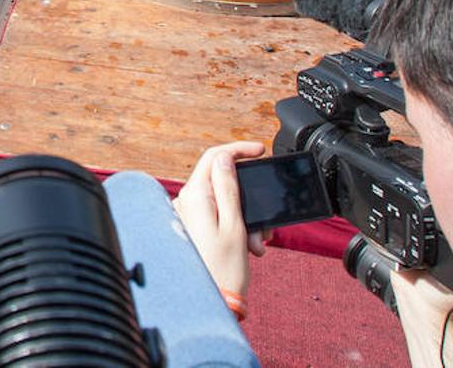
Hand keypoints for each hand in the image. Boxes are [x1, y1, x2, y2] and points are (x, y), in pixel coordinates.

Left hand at [174, 141, 268, 296]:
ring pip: (224, 201)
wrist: (211, 303)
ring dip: (247, 216)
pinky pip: (219, 216)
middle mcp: (187, 203)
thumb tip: (225, 158)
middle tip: (266, 218)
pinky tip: (250, 245)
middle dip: (249, 194)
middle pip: (222, 179)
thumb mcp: (234, 225)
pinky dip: (238, 225)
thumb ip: (228, 188)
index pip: (214, 157)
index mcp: (194, 196)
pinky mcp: (195, 228)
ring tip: (258, 242)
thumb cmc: (222, 270)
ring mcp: (189, 216)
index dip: (239, 150)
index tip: (260, 151)